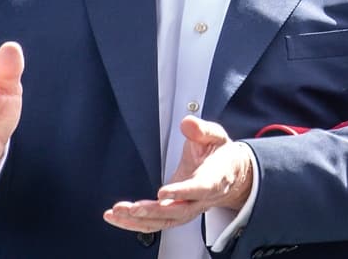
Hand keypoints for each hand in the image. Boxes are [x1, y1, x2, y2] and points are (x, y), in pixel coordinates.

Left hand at [103, 116, 253, 232]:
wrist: (231, 176)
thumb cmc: (220, 155)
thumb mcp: (216, 136)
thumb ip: (202, 130)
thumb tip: (187, 123)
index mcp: (214, 180)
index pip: (199, 189)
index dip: (181, 192)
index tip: (163, 192)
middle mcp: (200, 200)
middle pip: (177, 212)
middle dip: (152, 211)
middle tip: (131, 207)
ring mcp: (188, 209)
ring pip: (164, 222)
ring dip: (138, 220)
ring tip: (116, 213)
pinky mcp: (175, 213)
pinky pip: (156, 223)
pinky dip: (135, 223)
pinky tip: (117, 218)